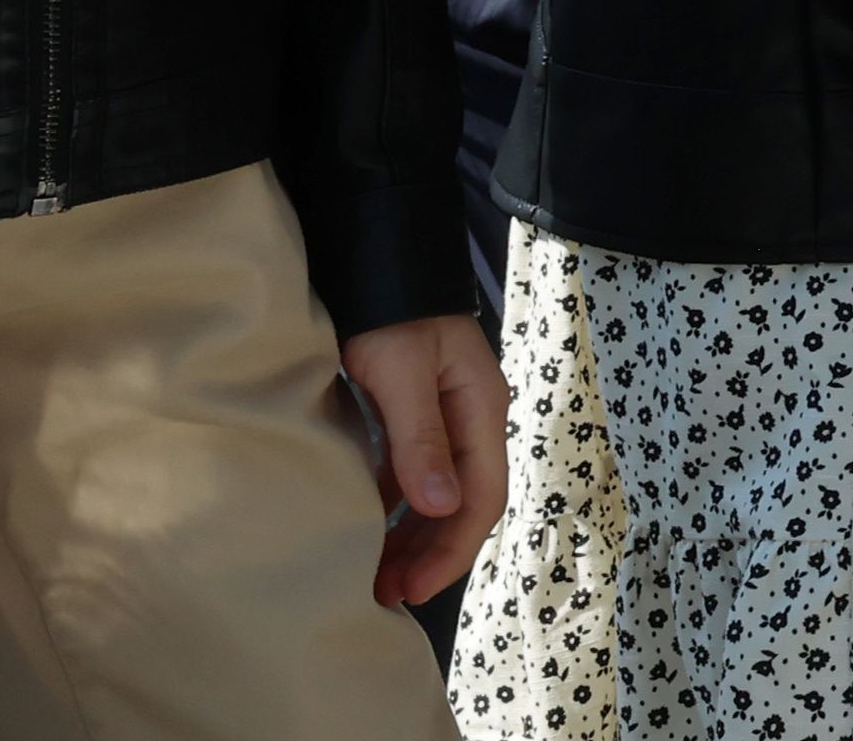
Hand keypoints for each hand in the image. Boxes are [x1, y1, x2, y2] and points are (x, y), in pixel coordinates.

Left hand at [341, 314, 505, 605]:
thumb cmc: (388, 310)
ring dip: (414, 538)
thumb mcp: (401, 370)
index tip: (413, 588)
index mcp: (482, 407)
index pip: (482, 495)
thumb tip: (442, 507)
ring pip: (440, 493)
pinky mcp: (416, 415)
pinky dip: (397, 511)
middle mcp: (471, 417)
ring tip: (378, 576)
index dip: (452, 549)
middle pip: (464, 501)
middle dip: (433, 553)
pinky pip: (416, 476)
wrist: (373, 257)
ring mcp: (445, 417)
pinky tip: (370, 530)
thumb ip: (420, 438)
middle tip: (388, 595)